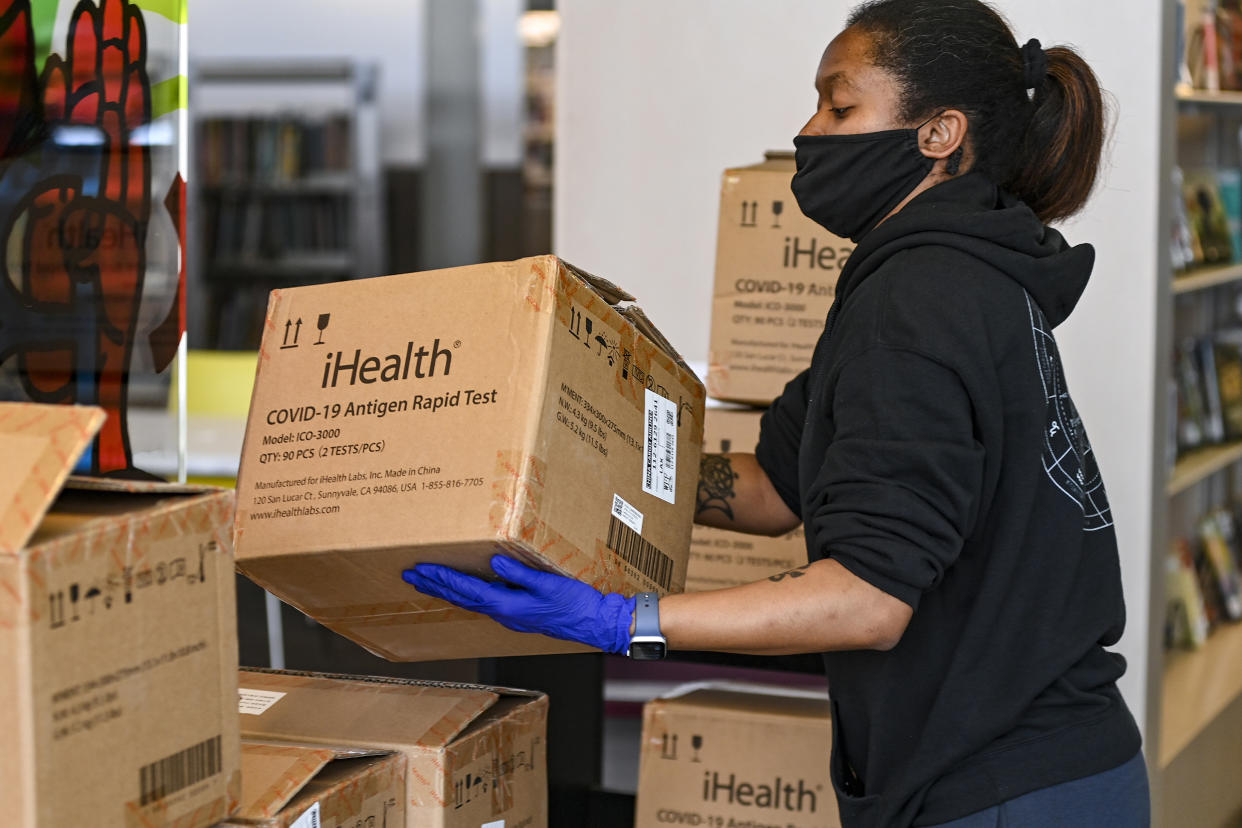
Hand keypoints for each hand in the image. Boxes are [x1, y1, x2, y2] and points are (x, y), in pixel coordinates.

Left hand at [402, 554, 635, 653]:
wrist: (595, 624)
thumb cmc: (576, 604)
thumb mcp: (549, 583)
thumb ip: (520, 573)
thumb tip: (495, 562)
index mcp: (508, 604)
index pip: (467, 590)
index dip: (443, 578)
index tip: (422, 569)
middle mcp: (504, 613)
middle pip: (461, 598)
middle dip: (435, 586)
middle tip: (412, 575)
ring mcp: (511, 616)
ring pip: (470, 602)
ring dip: (447, 591)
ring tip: (428, 582)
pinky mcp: (519, 614)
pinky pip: (483, 603)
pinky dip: (466, 595)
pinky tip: (464, 591)